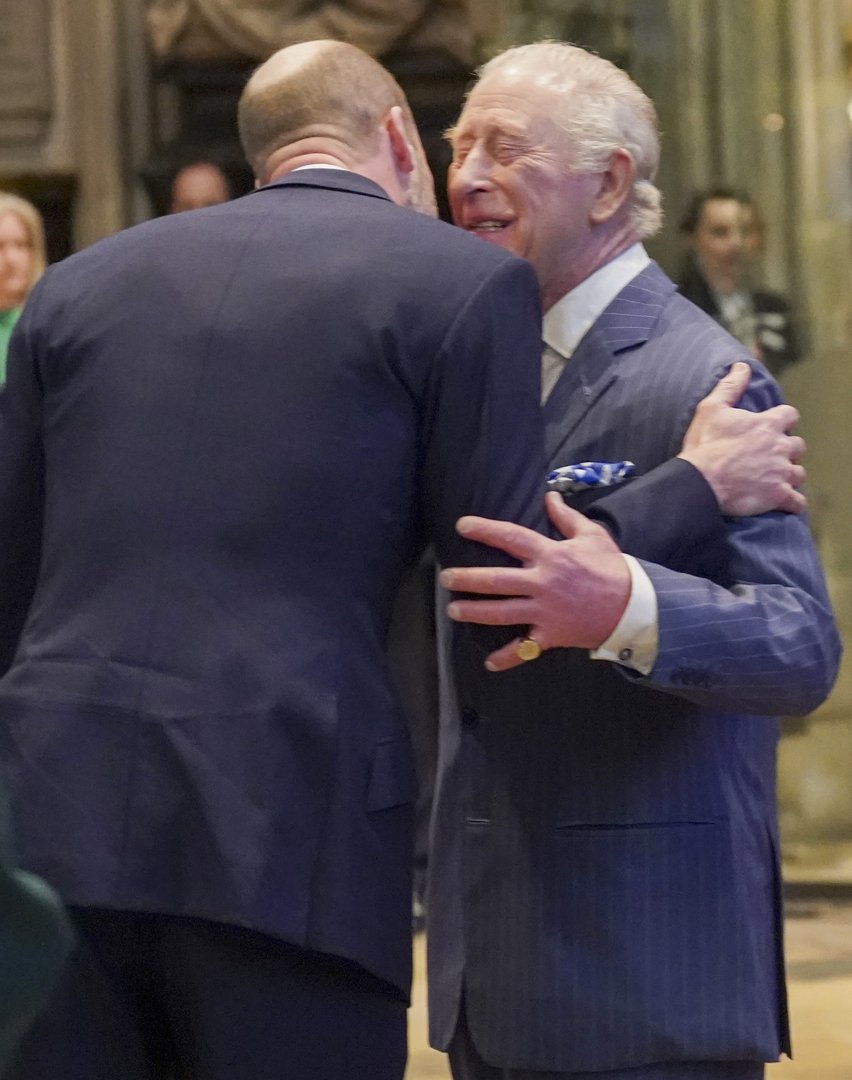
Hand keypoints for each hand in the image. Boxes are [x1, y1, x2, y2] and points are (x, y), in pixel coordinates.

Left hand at [440, 492, 630, 671]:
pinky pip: (525, 649)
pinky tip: (489, 663)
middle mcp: (542, 583)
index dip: (485, 530)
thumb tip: (550, 496)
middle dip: (467, 579)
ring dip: (474, 612)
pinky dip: (507, 658)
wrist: (633, 607)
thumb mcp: (592, 536)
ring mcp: (545, 611)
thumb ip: (567, 517)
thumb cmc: (612, 569)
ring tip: (453, 610)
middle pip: (496, 580)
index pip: (511, 537)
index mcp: (550, 555)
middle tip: (446, 578)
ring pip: (501, 613)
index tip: (462, 526)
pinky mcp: (551, 634)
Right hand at [678, 361, 805, 514]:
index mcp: (767, 425)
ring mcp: (781, 473)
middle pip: (798, 446)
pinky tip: (785, 502)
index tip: (772, 427)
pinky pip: (797, 501)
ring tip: (775, 479)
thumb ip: (730, 386)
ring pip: (799, 473)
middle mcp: (780, 447)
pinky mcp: (778, 496)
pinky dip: (793, 502)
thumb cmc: (704, 445)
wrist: (700, 481)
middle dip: (787, 450)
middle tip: (770, 456)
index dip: (782, 421)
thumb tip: (742, 366)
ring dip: (790, 475)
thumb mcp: (711, 408)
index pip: (790, 416)